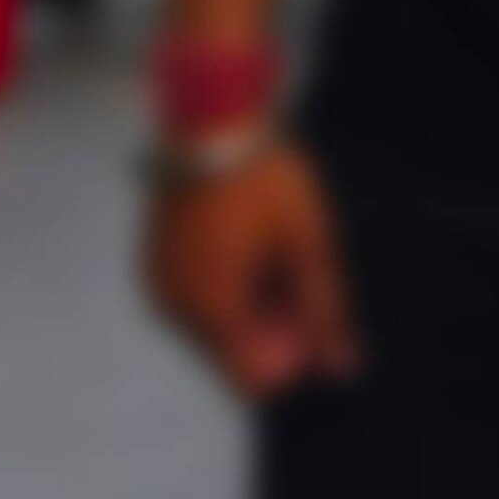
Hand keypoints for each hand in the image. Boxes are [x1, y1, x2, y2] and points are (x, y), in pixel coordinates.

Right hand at [142, 139, 364, 398]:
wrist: (211, 119)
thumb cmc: (264, 178)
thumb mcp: (308, 242)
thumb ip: (325, 310)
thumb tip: (345, 369)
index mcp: (213, 311)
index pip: (254, 379)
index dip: (291, 356)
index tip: (309, 307)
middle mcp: (176, 310)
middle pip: (233, 353)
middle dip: (271, 326)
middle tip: (296, 269)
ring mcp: (160, 287)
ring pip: (213, 327)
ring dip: (246, 305)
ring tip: (269, 247)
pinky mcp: (154, 266)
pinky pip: (192, 300)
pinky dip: (221, 286)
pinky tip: (243, 243)